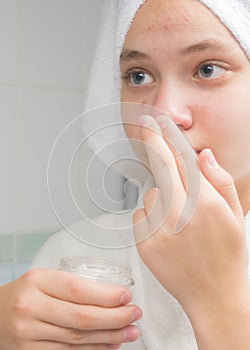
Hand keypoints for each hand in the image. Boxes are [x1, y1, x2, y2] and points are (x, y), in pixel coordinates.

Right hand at [0, 268, 141, 348]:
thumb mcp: (43, 279)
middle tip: (134, 314)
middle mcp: (30, 307)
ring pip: (77, 339)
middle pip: (81, 317)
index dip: (106, 295)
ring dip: (109, 337)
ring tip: (130, 332)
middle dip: (115, 318)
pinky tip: (110, 346)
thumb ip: (71, 285)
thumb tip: (111, 295)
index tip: (126, 296)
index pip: (78, 289)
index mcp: (37, 281)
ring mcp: (28, 334)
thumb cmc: (25, 293)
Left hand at [133, 115, 248, 328]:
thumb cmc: (227, 256)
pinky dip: (150, 217)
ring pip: (149, 194)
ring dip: (159, 196)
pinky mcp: (144, 244)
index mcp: (206, 204)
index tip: (154, 122)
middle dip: (152, 145)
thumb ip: (220, 181)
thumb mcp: (234, 216)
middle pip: (159, 167)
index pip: (181, 160)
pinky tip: (166, 232)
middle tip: (146, 127)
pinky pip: (140, 216)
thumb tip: (203, 155)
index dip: (165, 138)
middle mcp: (180, 214)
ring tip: (176, 217)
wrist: (213, 296)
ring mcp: (159, 230)